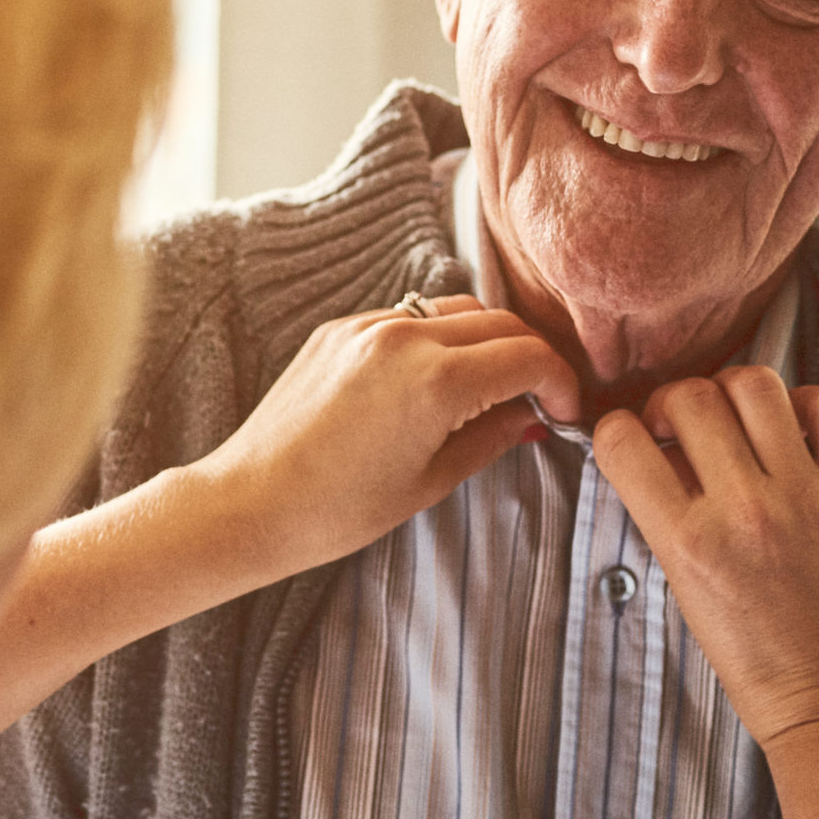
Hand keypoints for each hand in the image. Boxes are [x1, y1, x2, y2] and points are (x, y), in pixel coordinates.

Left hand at [190, 294, 579, 580]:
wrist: (251, 502)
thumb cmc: (338, 508)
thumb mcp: (430, 481)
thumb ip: (491, 437)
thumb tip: (531, 416)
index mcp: (436, 378)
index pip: (529, 355)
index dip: (562, 382)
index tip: (567, 409)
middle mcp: (404, 336)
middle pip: (500, 323)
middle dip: (532, 356)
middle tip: (541, 396)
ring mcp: (366, 326)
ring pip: (456, 310)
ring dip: (487, 339)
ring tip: (492, 385)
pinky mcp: (338, 329)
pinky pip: (409, 317)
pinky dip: (438, 337)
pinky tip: (436, 379)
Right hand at [590, 368, 818, 754]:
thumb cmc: (755, 660)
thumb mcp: (685, 589)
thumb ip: (668, 514)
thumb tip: (659, 445)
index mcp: (687, 542)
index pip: (622, 440)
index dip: (618, 427)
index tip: (634, 437)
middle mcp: (743, 511)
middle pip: (689, 396)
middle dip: (673, 402)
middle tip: (683, 427)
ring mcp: (803, 497)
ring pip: (754, 384)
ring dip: (734, 392)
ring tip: (737, 423)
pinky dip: (807, 403)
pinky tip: (794, 433)